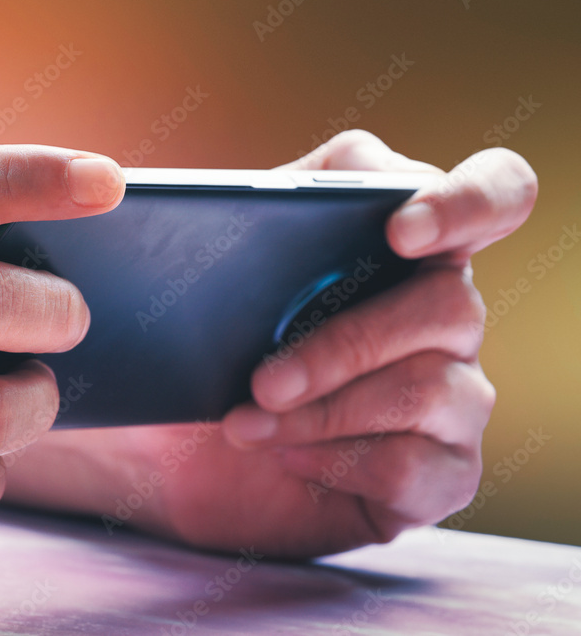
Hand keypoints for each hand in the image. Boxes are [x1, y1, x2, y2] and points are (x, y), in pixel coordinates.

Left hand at [3, 130, 536, 557]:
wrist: (174, 451)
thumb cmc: (202, 347)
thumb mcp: (208, 276)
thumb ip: (242, 217)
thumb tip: (236, 200)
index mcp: (406, 244)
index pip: (494, 194)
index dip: (465, 202)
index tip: (399, 232)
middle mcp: (444, 313)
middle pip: (450, 306)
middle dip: (344, 343)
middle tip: (263, 379)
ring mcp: (453, 396)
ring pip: (426, 390)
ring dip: (321, 410)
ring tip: (244, 423)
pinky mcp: (439, 473)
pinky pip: (413, 468)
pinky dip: (334, 461)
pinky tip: (284, 456)